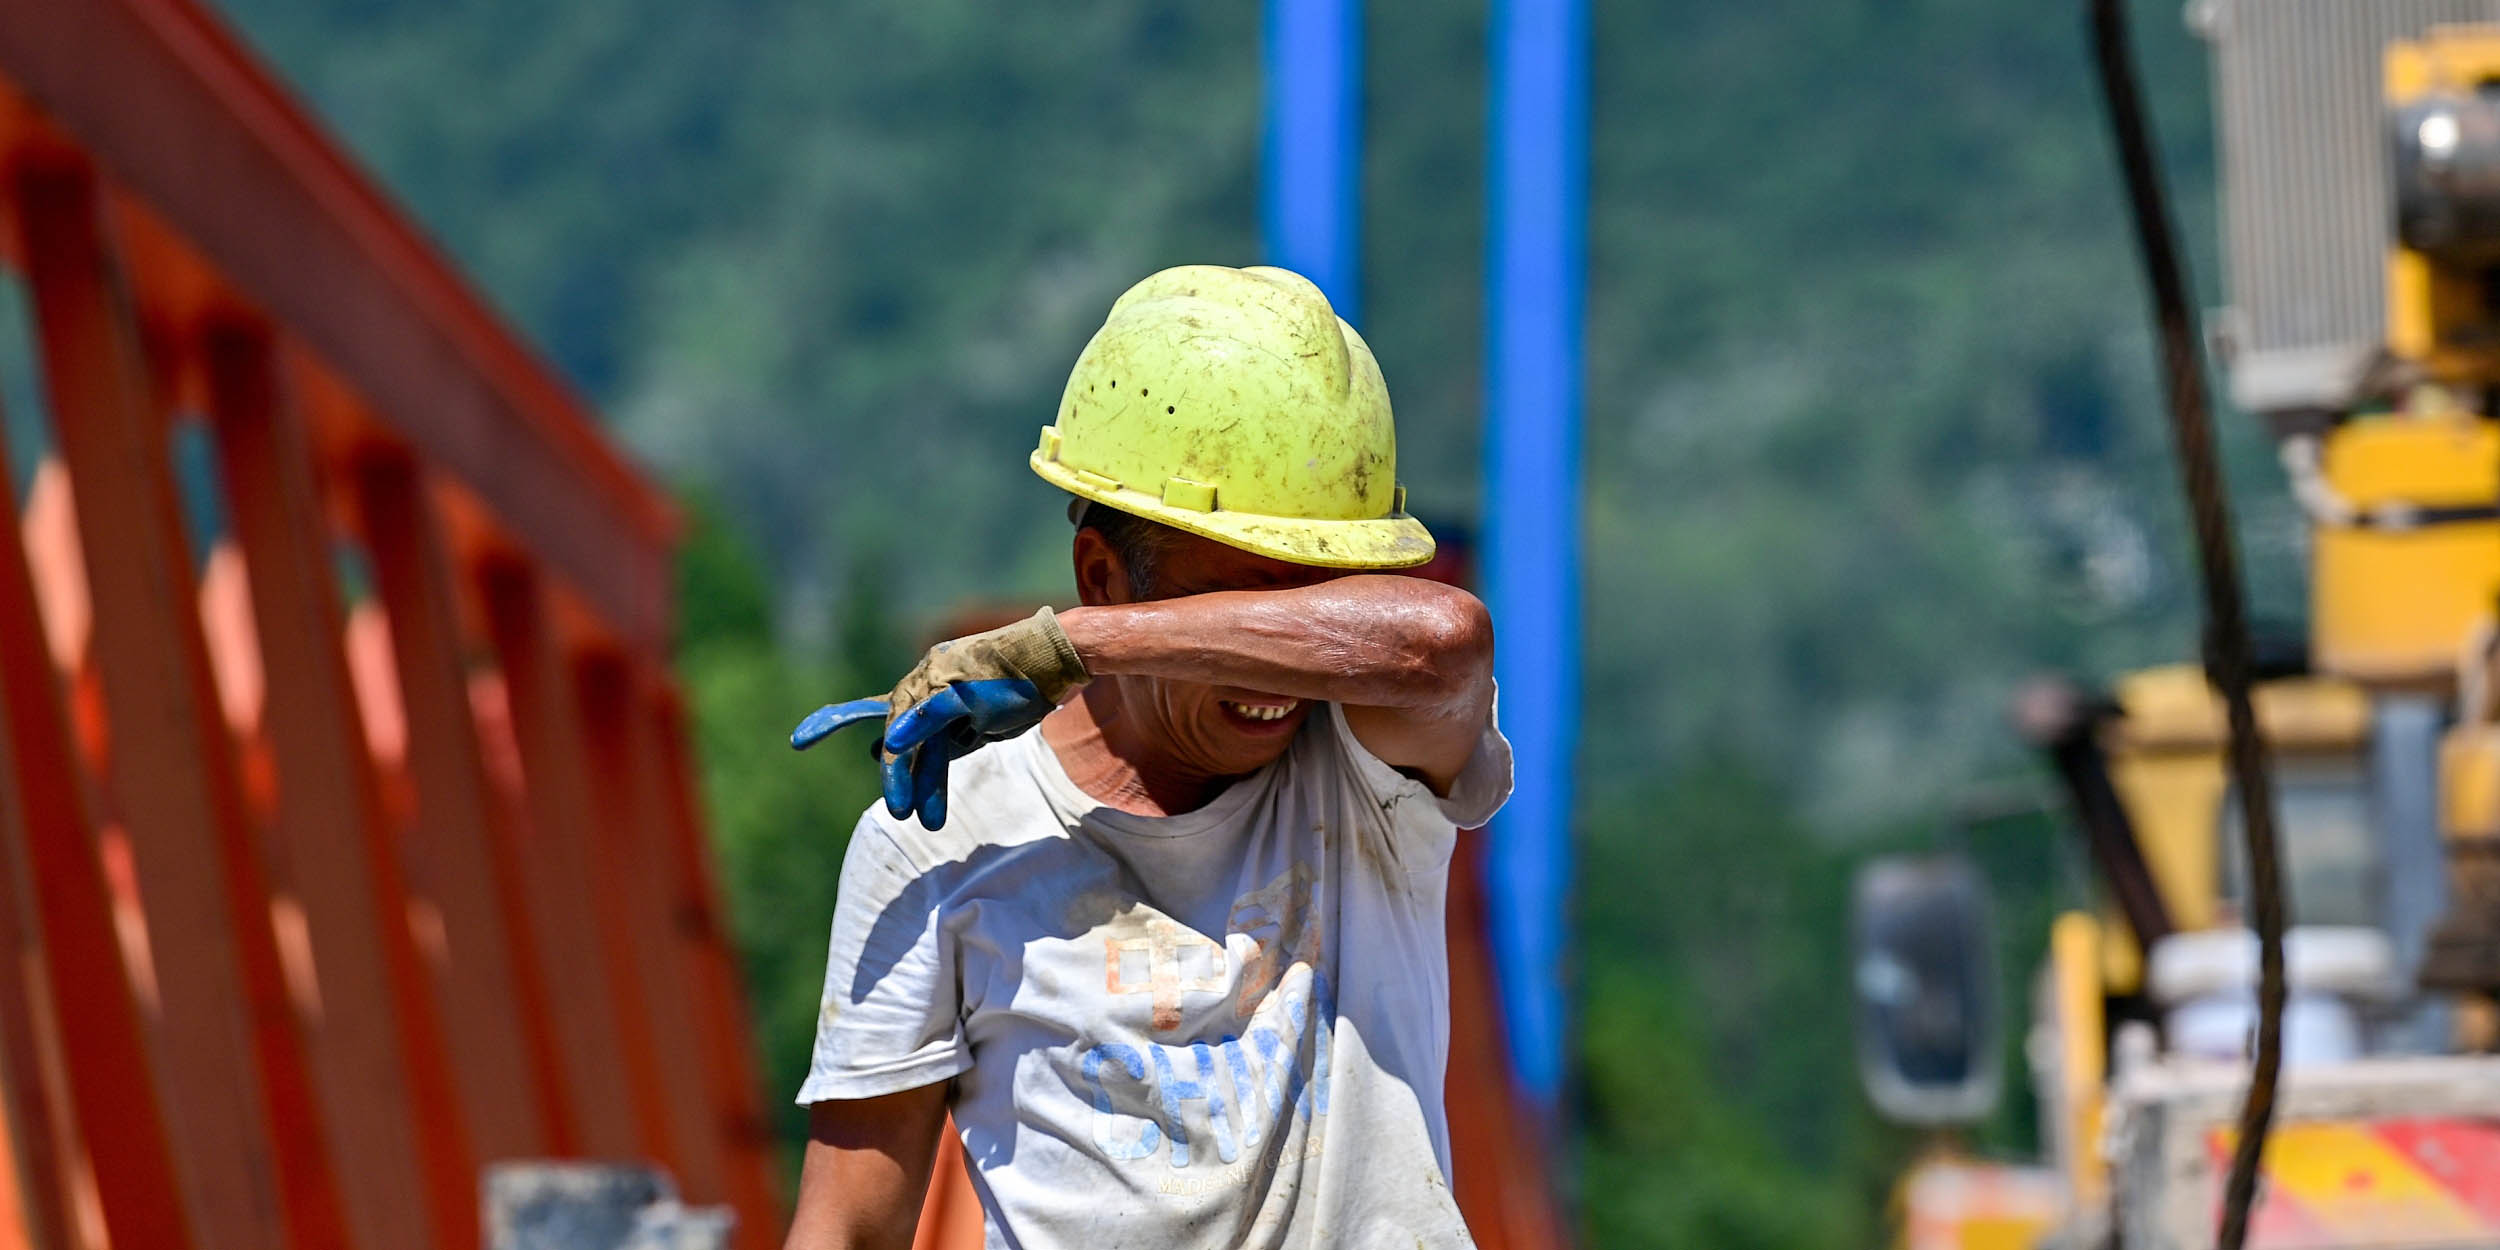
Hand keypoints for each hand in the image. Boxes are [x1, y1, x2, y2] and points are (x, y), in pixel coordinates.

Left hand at [788, 607, 1089, 828]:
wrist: (1055, 659)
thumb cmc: (1014, 690)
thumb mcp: (968, 720)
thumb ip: (930, 737)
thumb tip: (884, 751)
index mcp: (922, 689)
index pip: (870, 708)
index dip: (832, 719)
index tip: (799, 739)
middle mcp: (925, 680)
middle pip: (897, 733)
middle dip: (895, 775)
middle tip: (897, 810)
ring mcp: (944, 679)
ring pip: (917, 731)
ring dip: (910, 773)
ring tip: (907, 811)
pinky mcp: (967, 684)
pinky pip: (934, 707)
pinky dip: (913, 724)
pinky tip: (891, 744)